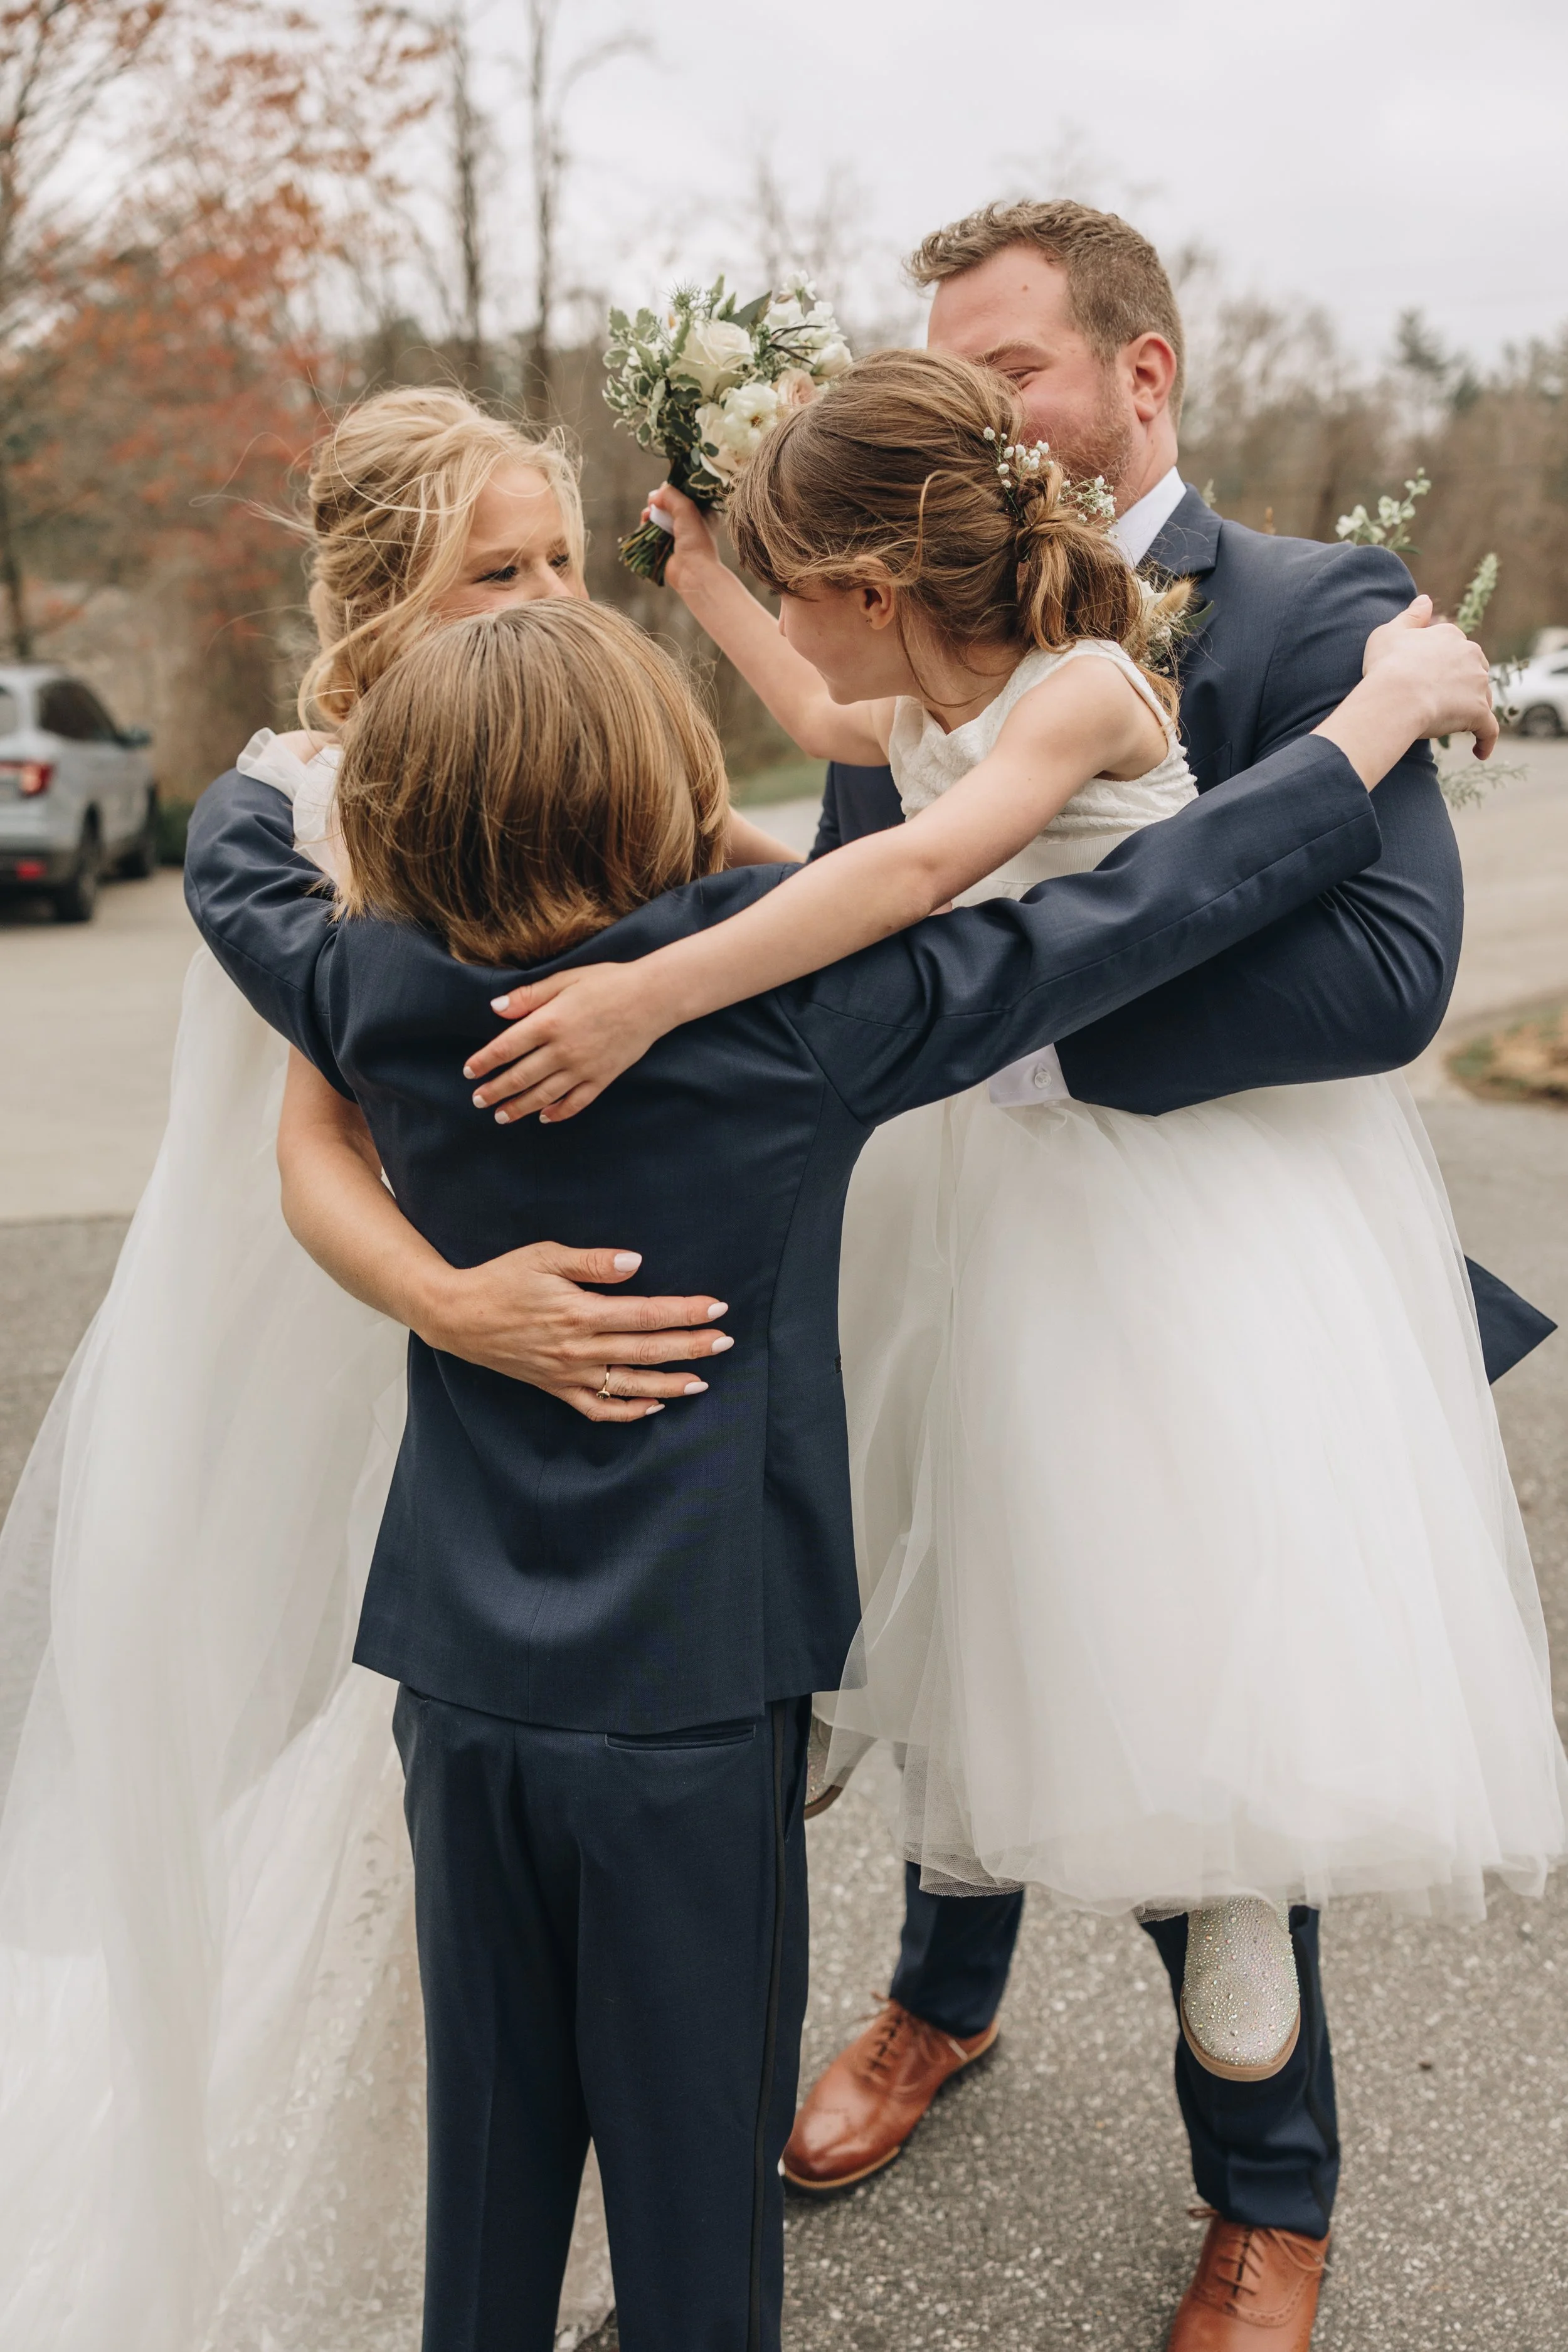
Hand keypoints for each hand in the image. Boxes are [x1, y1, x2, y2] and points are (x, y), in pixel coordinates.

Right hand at [417, 1240, 733, 1422]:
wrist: (457, 1317)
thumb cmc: (502, 1279)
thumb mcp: (544, 1257)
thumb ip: (593, 1262)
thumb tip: (636, 1263)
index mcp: (580, 1312)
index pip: (646, 1314)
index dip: (684, 1312)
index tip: (716, 1307)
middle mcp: (579, 1348)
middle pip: (646, 1351)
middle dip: (691, 1347)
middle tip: (725, 1341)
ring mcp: (568, 1373)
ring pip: (629, 1385)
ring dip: (670, 1383)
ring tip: (703, 1381)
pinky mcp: (555, 1387)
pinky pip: (597, 1409)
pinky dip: (628, 1411)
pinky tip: (654, 1404)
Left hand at [462, 963, 661, 1122]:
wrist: (652, 998)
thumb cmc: (608, 982)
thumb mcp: (565, 979)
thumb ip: (529, 996)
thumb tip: (495, 1008)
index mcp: (549, 1023)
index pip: (505, 1048)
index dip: (484, 1062)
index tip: (469, 1072)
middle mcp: (562, 1050)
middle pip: (519, 1077)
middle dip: (495, 1091)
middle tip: (478, 1100)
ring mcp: (583, 1068)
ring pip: (544, 1095)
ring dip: (519, 1108)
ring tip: (501, 1116)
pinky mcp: (602, 1078)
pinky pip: (576, 1102)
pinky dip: (558, 1113)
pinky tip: (545, 1117)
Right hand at [646, 482, 723, 597]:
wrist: (692, 572)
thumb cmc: (695, 540)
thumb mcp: (686, 508)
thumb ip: (670, 495)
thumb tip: (653, 496)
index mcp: (704, 512)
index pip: (686, 494)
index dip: (673, 490)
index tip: (664, 490)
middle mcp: (691, 522)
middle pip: (670, 504)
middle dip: (659, 501)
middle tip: (653, 502)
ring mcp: (678, 535)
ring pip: (659, 517)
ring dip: (650, 513)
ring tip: (647, 515)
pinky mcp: (666, 545)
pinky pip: (653, 530)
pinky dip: (646, 525)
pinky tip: (644, 523)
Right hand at [1361, 594, 1498, 758]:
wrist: (1395, 696)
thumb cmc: (1386, 665)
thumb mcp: (1389, 632)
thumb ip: (1410, 616)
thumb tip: (1425, 599)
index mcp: (1450, 635)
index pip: (1455, 649)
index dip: (1442, 665)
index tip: (1429, 679)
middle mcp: (1470, 655)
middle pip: (1473, 672)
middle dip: (1462, 685)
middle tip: (1439, 703)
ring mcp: (1477, 684)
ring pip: (1481, 698)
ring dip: (1471, 710)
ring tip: (1452, 726)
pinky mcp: (1479, 712)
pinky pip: (1488, 730)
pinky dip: (1485, 741)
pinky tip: (1479, 753)